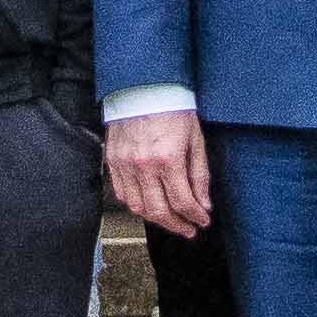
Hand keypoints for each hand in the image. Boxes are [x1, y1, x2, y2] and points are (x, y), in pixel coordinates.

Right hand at [103, 107, 211, 237]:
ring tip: (170, 220)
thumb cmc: (173, 109)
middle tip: (188, 229)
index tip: (202, 221)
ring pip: (138, 207)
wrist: (144, 87)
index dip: (195, 217)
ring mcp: (125, 164)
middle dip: (177, 225)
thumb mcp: (195, 140)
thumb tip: (203, 204)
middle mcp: (143, 165)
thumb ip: (200, 175)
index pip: (182, 201)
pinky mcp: (113, 161)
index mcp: (168, 159)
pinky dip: (135, 205)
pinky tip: (148, 205)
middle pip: (159, 211)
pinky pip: (121, 193)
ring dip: (156, 219)